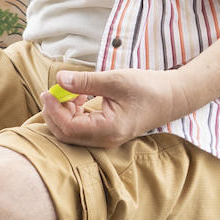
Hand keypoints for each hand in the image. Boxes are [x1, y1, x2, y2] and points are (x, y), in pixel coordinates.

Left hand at [41, 68, 187, 149]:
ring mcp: (105, 138)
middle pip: (65, 134)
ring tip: (71, 90)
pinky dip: (73, 113)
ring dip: (63, 112)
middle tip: (53, 90)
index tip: (48, 90)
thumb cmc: (147, 87)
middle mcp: (105, 139)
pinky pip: (80, 128)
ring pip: (71, 132)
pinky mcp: (106, 132)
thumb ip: (85, 81)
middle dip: (54, 112)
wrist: (171, 97)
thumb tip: (59, 79)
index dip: (53, 110)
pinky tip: (79, 96)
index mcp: (107, 129)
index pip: (68, 127)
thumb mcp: (115, 80)